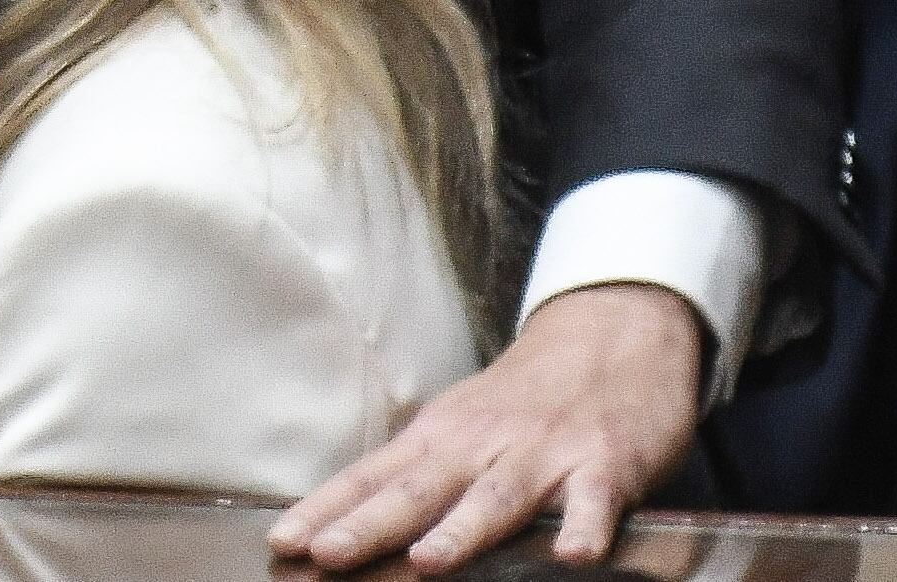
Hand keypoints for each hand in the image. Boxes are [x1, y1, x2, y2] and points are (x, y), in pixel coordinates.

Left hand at [272, 281, 705, 570]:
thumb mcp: (462, 426)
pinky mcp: (606, 465)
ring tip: (426, 562)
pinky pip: (594, 503)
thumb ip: (419, 475)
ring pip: (496, 499)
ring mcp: (543, 454)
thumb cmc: (527, 399)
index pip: (371, 478)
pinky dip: (584, 528)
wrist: (614, 337)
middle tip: (327, 555)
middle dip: (370, 526)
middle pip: (418, 490)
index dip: (326, 510)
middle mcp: (482, 444)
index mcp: (440, 437)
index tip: (282, 541)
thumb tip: (351, 522)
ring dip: (461, 531)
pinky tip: (575, 555)